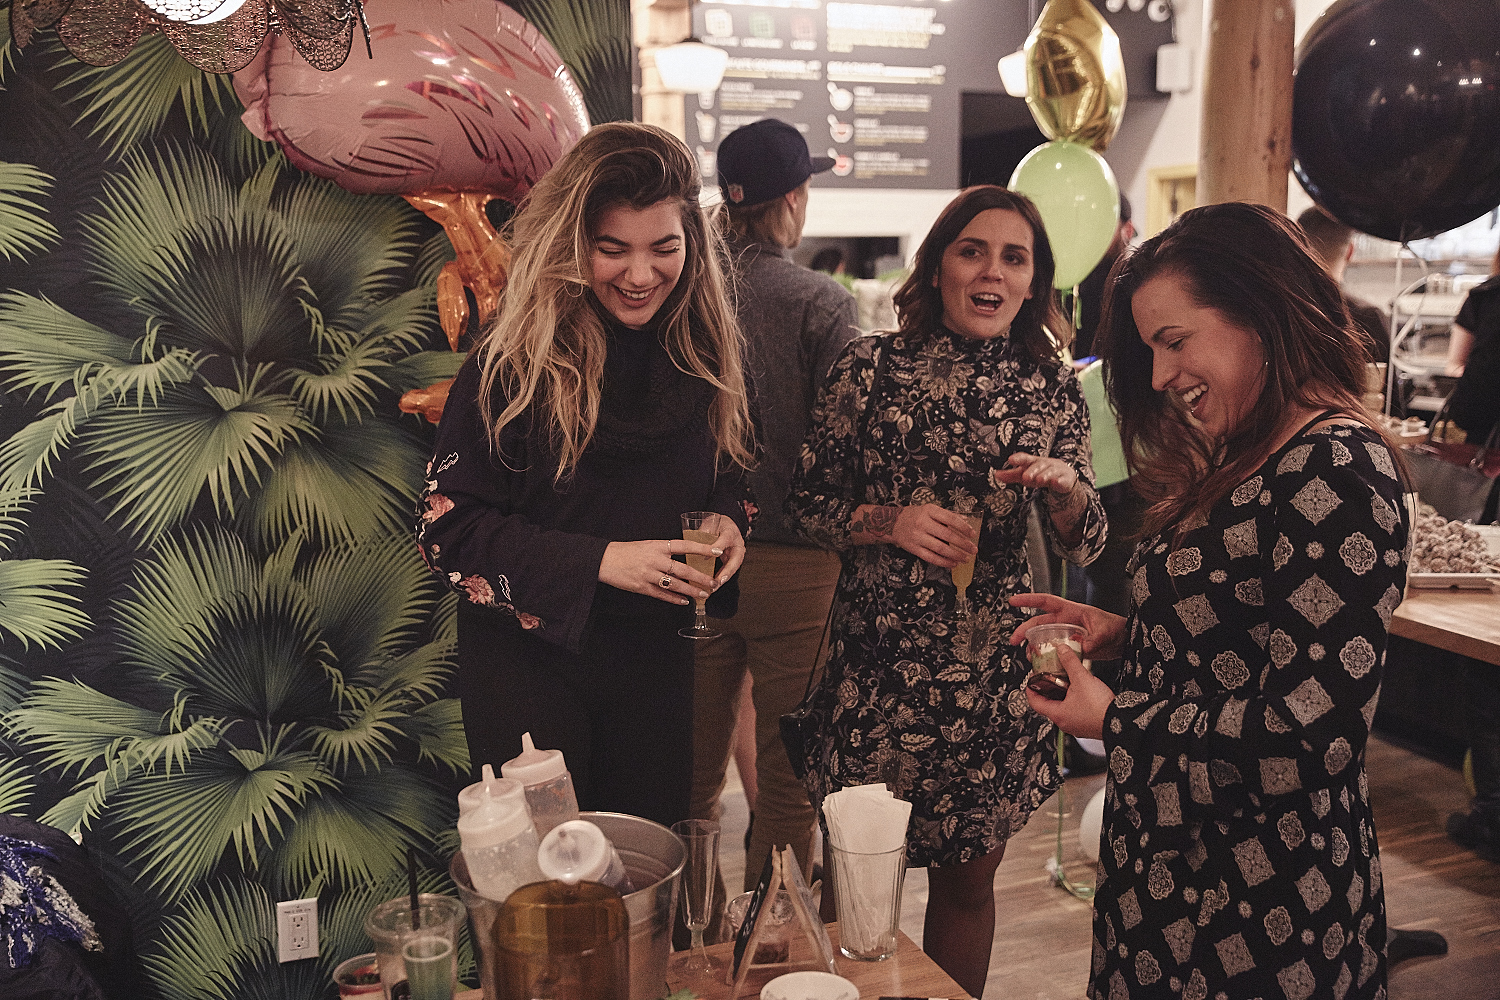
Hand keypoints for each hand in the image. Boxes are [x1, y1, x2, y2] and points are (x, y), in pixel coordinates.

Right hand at [599, 537, 719, 605]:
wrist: (604, 560)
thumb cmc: (627, 551)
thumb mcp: (647, 545)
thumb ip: (664, 551)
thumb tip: (684, 558)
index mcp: (657, 545)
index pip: (684, 545)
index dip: (702, 548)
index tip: (716, 551)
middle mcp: (655, 559)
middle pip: (682, 569)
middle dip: (700, 577)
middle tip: (713, 583)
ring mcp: (648, 574)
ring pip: (674, 584)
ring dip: (690, 590)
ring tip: (702, 594)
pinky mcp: (641, 587)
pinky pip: (661, 595)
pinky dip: (674, 599)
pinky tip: (684, 601)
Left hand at [709, 515, 745, 586]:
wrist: (725, 525)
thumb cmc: (716, 524)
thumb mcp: (709, 525)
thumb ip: (704, 535)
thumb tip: (698, 547)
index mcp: (731, 533)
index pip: (725, 540)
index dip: (718, 548)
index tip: (710, 556)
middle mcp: (737, 545)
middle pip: (735, 561)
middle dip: (726, 573)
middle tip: (717, 582)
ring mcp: (737, 554)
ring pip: (733, 568)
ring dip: (723, 579)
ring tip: (714, 588)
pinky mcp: (733, 561)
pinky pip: (728, 571)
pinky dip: (721, 579)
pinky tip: (713, 586)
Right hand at [886, 504, 979, 568]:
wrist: (892, 523)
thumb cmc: (915, 515)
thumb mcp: (930, 510)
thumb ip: (947, 515)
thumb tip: (966, 522)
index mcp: (929, 510)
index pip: (950, 519)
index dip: (963, 527)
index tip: (973, 534)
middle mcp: (923, 523)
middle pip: (947, 535)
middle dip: (963, 544)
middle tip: (973, 549)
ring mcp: (917, 537)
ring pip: (940, 548)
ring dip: (955, 555)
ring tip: (965, 558)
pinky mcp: (913, 548)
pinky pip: (931, 557)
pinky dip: (943, 562)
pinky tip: (952, 563)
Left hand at [993, 452, 1077, 497]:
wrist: (1062, 477)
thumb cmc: (1040, 473)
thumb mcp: (1025, 474)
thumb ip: (1011, 475)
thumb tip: (996, 474)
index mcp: (1033, 462)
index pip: (1025, 459)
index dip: (1018, 459)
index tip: (1011, 460)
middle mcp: (1045, 464)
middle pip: (1038, 466)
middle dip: (1032, 471)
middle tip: (1026, 477)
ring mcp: (1056, 471)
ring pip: (1050, 472)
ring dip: (1044, 475)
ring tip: (1039, 480)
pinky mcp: (1066, 479)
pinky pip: (1063, 480)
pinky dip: (1060, 481)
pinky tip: (1056, 483)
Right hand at [1007, 593, 1127, 660]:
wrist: (1124, 641)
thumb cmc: (1117, 628)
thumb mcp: (1106, 631)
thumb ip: (1093, 639)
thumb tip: (1081, 646)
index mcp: (1071, 611)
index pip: (1045, 602)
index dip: (1028, 600)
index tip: (1013, 601)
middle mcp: (1066, 622)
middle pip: (1039, 623)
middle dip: (1024, 630)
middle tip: (1014, 640)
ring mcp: (1067, 635)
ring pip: (1044, 639)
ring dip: (1034, 647)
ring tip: (1029, 656)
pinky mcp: (1071, 648)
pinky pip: (1054, 652)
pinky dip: (1047, 658)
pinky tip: (1043, 664)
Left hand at [1024, 640, 1112, 740]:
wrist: (1121, 722)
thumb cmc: (1100, 708)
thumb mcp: (1082, 679)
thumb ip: (1070, 662)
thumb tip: (1062, 650)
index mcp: (1057, 714)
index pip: (1034, 702)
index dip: (1030, 689)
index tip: (1031, 680)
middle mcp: (1065, 723)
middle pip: (1048, 704)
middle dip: (1048, 690)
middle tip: (1049, 677)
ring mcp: (1076, 726)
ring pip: (1063, 708)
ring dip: (1062, 695)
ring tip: (1066, 681)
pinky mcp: (1087, 725)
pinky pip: (1075, 711)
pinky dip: (1074, 700)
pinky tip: (1081, 691)